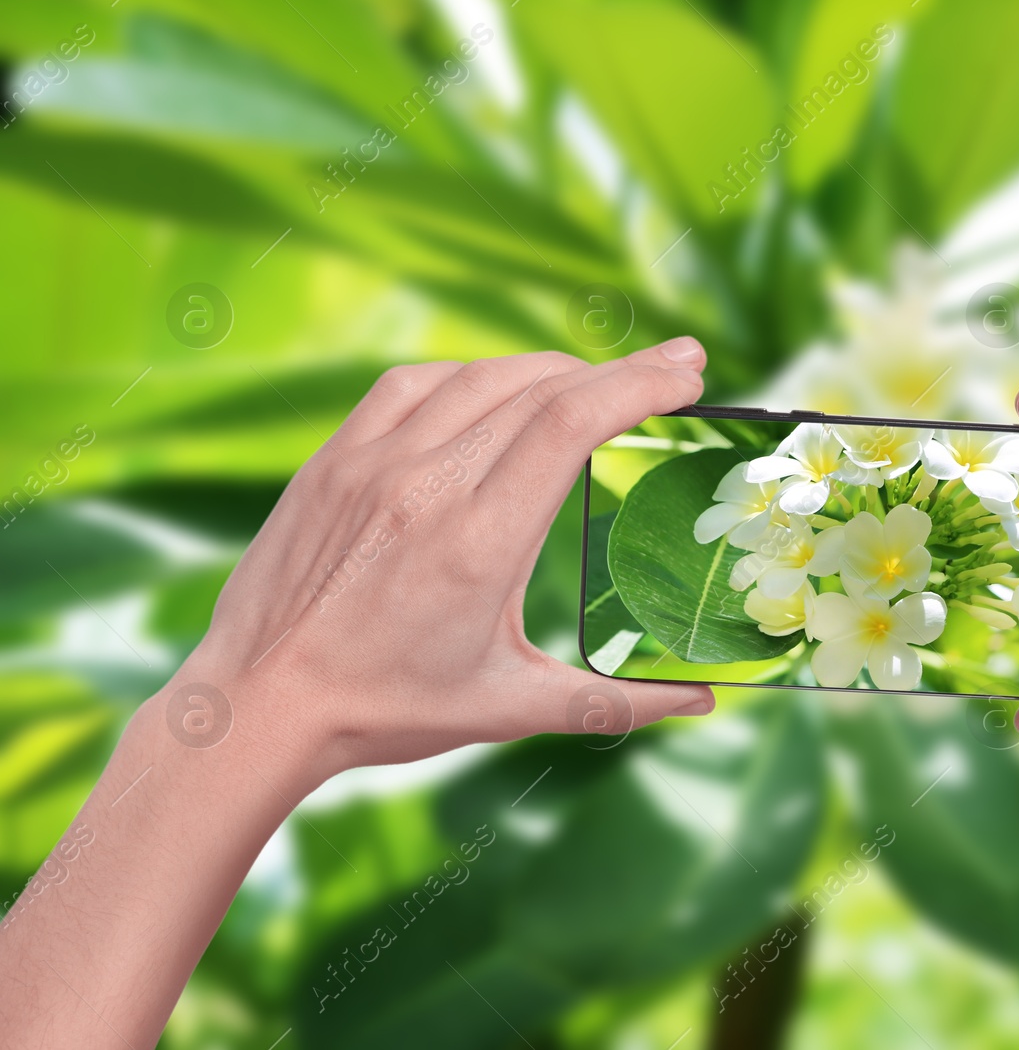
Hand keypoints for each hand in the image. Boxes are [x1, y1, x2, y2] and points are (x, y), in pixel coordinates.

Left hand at [175, 337, 716, 789]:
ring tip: (599, 381)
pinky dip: (472, 374)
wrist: (259, 704)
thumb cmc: (386, 710)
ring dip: (553, 369)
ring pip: (482, 376)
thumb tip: (702, 703)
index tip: (691, 373)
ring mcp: (373, 463)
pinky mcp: (336, 459)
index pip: (571, 423)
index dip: (639, 383)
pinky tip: (498, 389)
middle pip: (541, 388)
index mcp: (479, 543)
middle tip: (677, 366)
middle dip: (621, 370)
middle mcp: (426, 486)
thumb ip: (617, 702)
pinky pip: (415, 384)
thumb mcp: (511, 709)